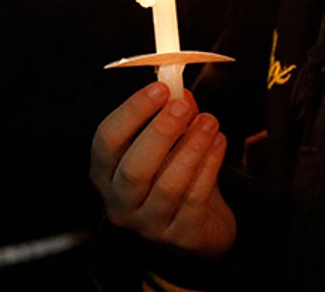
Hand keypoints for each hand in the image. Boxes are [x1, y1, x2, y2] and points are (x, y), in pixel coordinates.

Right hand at [91, 82, 236, 256]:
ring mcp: (149, 225)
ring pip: (168, 185)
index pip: (106, 141)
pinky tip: (218, 143)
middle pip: (134, 169)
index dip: (132, 112)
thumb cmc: (176, 176)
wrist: (200, 226)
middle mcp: (120, 203)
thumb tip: (177, 87)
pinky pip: (195, 199)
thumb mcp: (169, 144)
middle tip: (183, 107)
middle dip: (160, 132)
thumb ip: (170, 115)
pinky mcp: (180, 237)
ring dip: (191, 147)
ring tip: (210, 121)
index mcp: (107, 174)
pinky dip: (209, 166)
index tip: (159, 88)